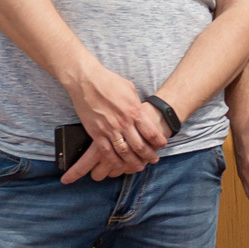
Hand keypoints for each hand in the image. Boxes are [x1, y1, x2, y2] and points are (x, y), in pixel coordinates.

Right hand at [64, 63, 168, 181]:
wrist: (86, 81)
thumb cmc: (109, 81)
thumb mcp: (130, 90)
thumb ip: (137, 104)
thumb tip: (142, 113)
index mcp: (134, 111)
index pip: (151, 132)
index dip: (158, 142)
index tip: (162, 145)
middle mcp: (124, 123)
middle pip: (140, 145)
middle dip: (149, 155)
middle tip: (154, 159)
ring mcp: (109, 129)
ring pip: (124, 152)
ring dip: (133, 162)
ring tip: (139, 166)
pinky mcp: (96, 133)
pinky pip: (106, 152)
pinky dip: (114, 161)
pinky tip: (119, 165)